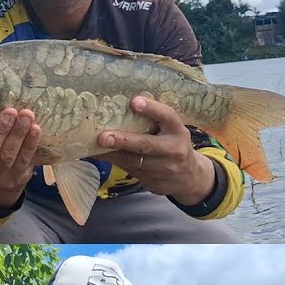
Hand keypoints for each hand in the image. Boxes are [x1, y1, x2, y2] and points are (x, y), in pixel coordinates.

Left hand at [97, 97, 215, 205]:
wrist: (190, 178)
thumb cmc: (173, 145)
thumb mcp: (171, 131)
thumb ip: (154, 122)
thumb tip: (119, 107)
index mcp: (178, 132)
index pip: (167, 116)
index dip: (152, 109)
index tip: (134, 101)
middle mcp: (173, 150)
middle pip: (146, 145)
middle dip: (124, 141)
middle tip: (103, 137)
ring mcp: (164, 169)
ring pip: (133, 162)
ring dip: (112, 153)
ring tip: (93, 146)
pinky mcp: (154, 183)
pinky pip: (130, 171)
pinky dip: (114, 162)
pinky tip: (101, 155)